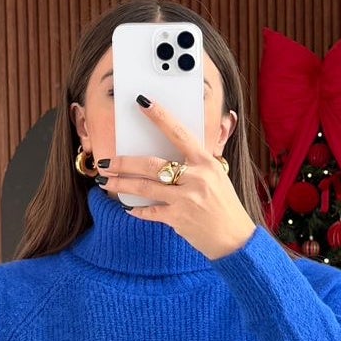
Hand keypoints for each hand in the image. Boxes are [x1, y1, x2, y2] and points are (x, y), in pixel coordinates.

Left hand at [98, 94, 256, 261]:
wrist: (235, 237)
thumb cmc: (224, 204)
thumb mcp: (217, 175)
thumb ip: (195, 163)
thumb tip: (168, 151)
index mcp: (206, 162)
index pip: (178, 133)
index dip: (160, 117)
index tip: (142, 102)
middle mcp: (196, 178)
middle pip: (151, 164)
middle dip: (123, 163)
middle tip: (106, 162)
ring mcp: (186, 199)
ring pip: (144, 187)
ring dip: (120, 184)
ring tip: (105, 181)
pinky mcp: (178, 218)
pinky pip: (150, 211)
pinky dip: (137, 210)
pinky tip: (128, 208)